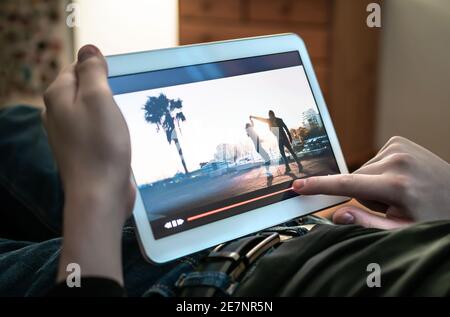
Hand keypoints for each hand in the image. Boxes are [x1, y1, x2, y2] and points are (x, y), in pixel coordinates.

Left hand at [43, 45, 134, 284]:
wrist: (100, 194)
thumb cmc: (101, 146)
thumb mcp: (99, 98)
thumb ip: (93, 70)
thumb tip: (89, 49)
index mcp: (58, 96)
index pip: (78, 67)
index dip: (102, 70)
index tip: (121, 83)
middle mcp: (58, 114)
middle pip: (86, 88)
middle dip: (108, 91)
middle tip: (125, 102)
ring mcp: (69, 134)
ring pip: (93, 110)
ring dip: (111, 111)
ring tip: (125, 121)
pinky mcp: (83, 150)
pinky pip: (97, 129)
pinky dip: (110, 128)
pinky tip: (121, 138)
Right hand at [293, 136, 449, 228]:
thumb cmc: (434, 216)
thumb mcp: (403, 230)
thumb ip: (367, 224)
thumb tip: (337, 214)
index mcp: (398, 185)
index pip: (348, 185)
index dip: (319, 186)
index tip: (298, 186)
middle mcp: (397, 160)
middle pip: (354, 180)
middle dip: (364, 196)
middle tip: (390, 206)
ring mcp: (398, 147)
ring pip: (362, 171)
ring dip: (371, 184)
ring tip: (398, 192)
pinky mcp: (398, 141)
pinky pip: (371, 161)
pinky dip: (378, 173)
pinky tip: (398, 179)